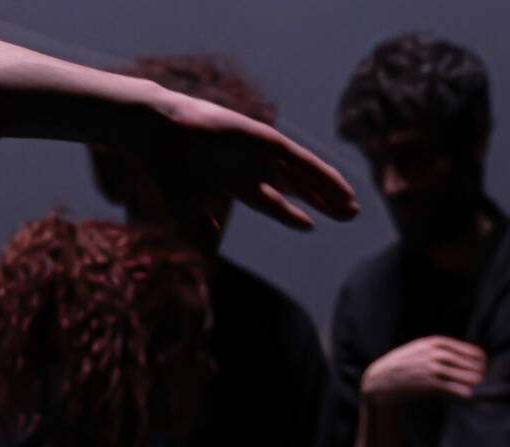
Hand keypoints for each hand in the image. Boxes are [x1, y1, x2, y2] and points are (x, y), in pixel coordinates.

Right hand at [151, 90, 358, 229]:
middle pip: (297, 186)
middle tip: (349, 215)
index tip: (311, 225)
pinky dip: (320, 174)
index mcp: (237, 181)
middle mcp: (254, 166)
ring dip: (329, 190)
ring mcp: (260, 152)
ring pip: (304, 175)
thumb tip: (210, 251)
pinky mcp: (264, 140)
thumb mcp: (185, 210)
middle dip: (323, 201)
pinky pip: (300, 160)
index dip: (292, 213)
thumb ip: (200, 230)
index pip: (273, 201)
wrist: (157, 133)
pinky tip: (338, 186)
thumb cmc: (168, 169)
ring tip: (352, 206)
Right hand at [361, 336, 485, 404]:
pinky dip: (461, 390)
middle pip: (466, 361)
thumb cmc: (400, 365)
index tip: (483, 361)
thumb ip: (436, 350)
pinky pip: (450, 387)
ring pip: (461, 373)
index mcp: (433, 342)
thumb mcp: (417, 349)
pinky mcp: (427, 383)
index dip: (477, 356)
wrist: (379, 379)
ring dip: (471, 379)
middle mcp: (434, 353)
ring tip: (477, 382)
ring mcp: (431, 367)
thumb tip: (458, 358)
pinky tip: (467, 394)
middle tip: (483, 374)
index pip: (465, 349)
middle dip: (477, 369)